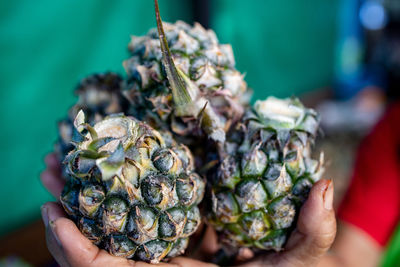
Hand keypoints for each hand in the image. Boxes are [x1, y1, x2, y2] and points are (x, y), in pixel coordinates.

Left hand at [41, 153, 335, 266]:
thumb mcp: (299, 265)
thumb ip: (311, 234)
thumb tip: (321, 188)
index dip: (75, 248)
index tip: (51, 211)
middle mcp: (161, 265)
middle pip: (97, 244)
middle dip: (68, 208)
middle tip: (51, 167)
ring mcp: (164, 248)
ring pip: (112, 227)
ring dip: (85, 195)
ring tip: (66, 160)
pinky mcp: (174, 232)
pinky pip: (137, 216)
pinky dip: (117, 195)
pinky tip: (113, 167)